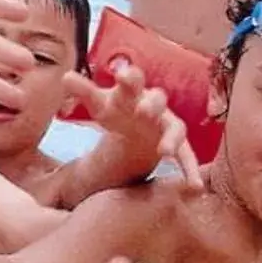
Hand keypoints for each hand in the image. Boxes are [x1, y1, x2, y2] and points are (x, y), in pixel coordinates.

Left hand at [64, 63, 202, 185]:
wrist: (136, 126)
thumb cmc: (117, 110)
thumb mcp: (99, 103)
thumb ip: (84, 91)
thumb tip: (65, 77)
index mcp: (133, 91)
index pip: (133, 79)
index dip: (129, 77)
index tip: (122, 75)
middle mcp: (154, 104)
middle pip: (157, 99)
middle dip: (152, 104)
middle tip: (144, 111)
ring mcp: (167, 123)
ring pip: (175, 128)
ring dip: (172, 139)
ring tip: (165, 152)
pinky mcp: (175, 143)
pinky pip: (186, 156)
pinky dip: (191, 170)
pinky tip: (196, 187)